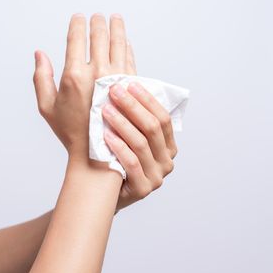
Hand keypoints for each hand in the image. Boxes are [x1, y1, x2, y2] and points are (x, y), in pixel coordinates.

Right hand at [33, 13, 134, 162]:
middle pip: (100, 37)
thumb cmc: (72, 133)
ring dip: (117, 28)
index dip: (78, 24)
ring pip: (119, 44)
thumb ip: (41, 78)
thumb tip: (39, 54)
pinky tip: (126, 42)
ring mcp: (116, 79)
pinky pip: (131, 60)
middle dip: (99, 22)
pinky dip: (128, 48)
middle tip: (99, 16)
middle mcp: (97, 74)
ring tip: (116, 19)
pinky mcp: (130, 87)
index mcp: (74, 76)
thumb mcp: (47, 107)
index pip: (77, 39)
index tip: (79, 17)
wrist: (99, 153)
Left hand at [103, 82, 177, 210]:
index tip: (129, 82)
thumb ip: (135, 117)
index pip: (163, 117)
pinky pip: (131, 163)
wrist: (104, 192)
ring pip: (142, 144)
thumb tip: (129, 80)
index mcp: (168, 146)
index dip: (147, 99)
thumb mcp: (130, 136)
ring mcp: (157, 177)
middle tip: (114, 91)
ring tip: (105, 109)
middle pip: (153, 128)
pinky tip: (106, 135)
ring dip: (122, 123)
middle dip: (133, 106)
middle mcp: (167, 161)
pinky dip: (119, 147)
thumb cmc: (115, 158)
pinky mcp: (143, 189)